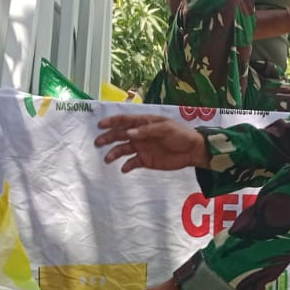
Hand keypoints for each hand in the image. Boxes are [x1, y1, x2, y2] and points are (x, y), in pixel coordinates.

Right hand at [96, 115, 210, 172]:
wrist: (192, 151)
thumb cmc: (181, 135)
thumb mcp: (166, 129)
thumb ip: (147, 130)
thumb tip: (128, 133)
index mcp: (144, 123)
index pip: (125, 121)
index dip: (112, 122)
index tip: (100, 125)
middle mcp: (139, 135)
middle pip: (120, 135)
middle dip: (108, 138)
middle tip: (98, 142)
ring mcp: (141, 148)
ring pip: (123, 149)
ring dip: (114, 153)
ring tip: (107, 159)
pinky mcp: (145, 160)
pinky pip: (132, 163)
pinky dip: (126, 166)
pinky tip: (123, 169)